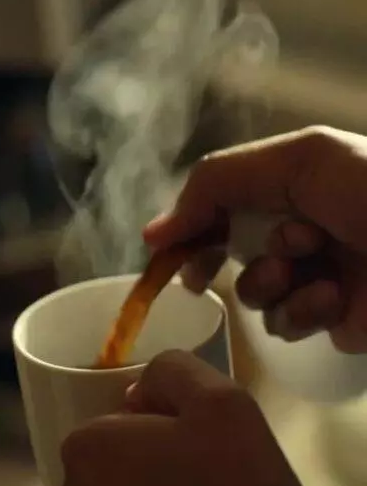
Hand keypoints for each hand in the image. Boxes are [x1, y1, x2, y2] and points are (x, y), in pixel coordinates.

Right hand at [145, 126, 366, 352]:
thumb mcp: (296, 161)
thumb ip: (217, 184)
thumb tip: (153, 233)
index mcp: (290, 186)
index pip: (221, 205)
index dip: (191, 227)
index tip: (167, 250)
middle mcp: (296, 230)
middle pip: (227, 252)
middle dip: (218, 259)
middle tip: (201, 273)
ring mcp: (311, 277)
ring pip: (251, 293)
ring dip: (268, 281)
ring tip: (303, 267)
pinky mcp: (327, 320)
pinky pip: (285, 324)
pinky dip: (302, 310)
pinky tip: (332, 297)